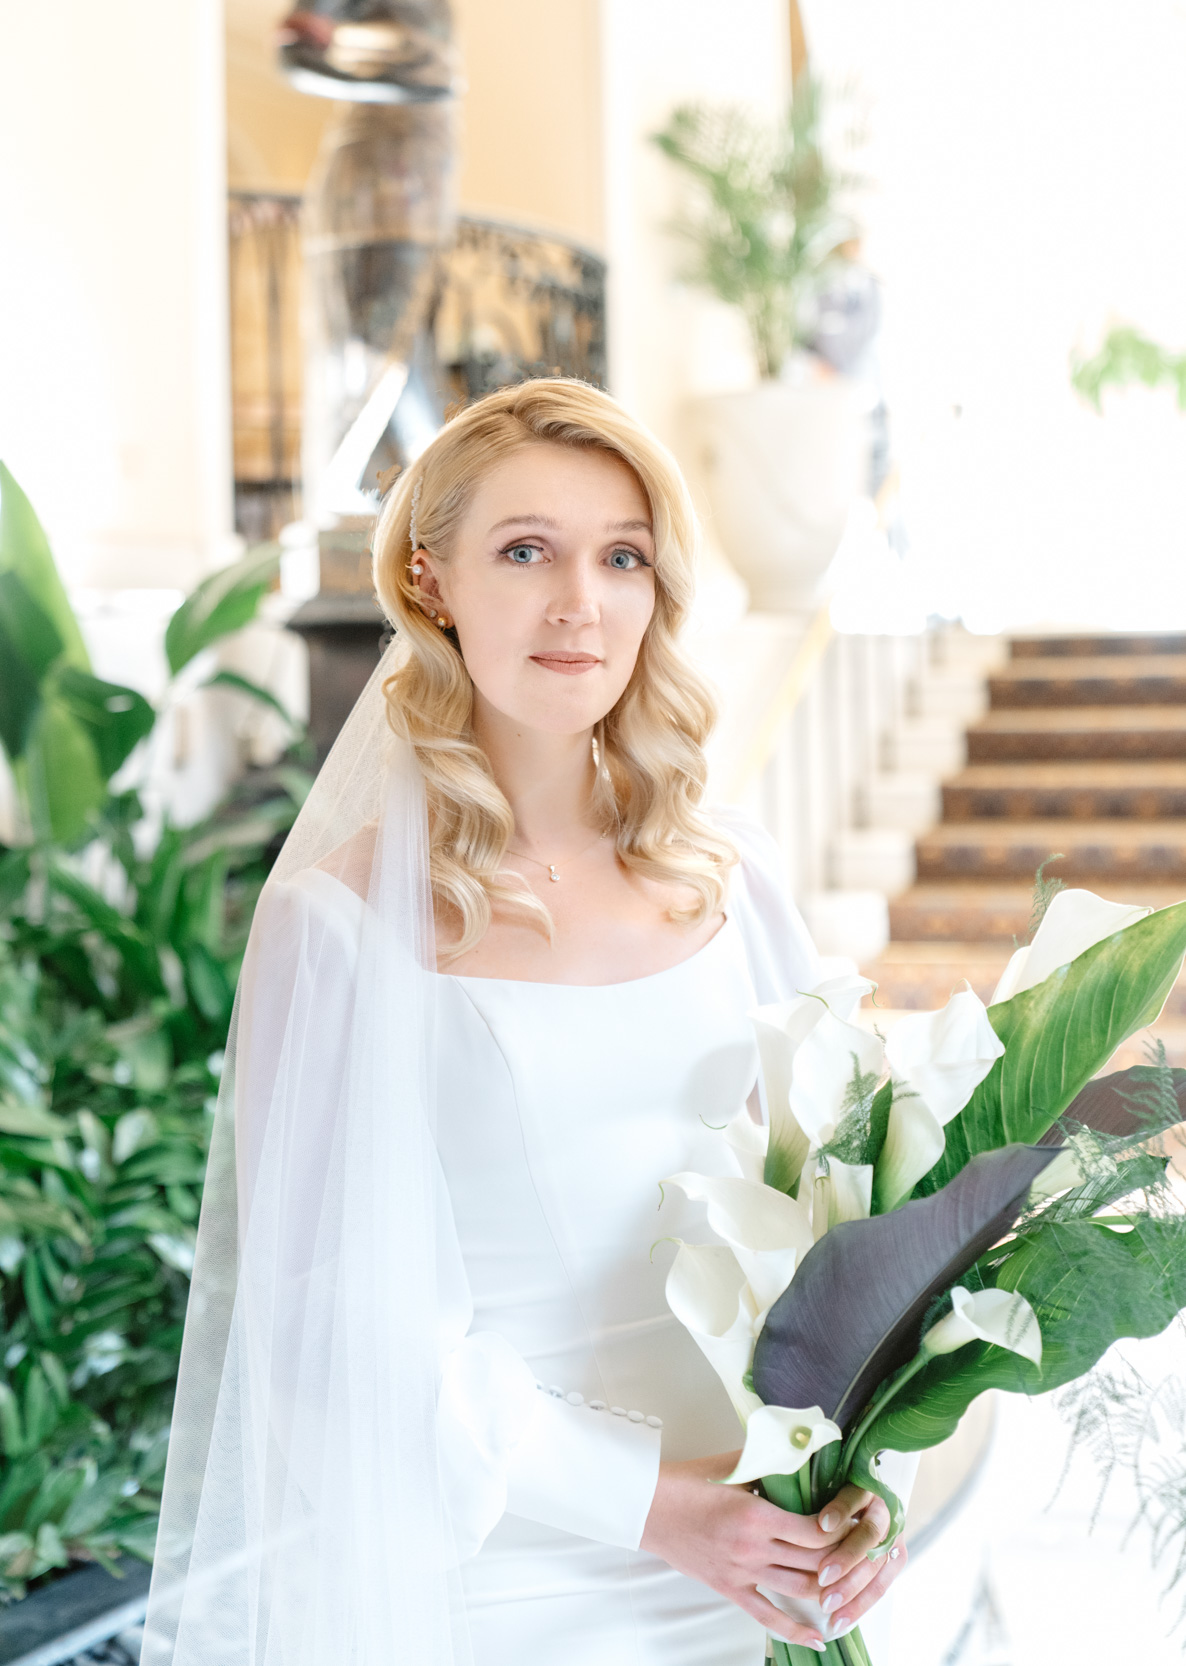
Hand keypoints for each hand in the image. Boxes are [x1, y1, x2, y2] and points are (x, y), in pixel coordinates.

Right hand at [640, 1452, 906, 1649]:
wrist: (646, 1508)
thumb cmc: (686, 1481)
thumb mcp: (731, 1462)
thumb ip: (768, 1458)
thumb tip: (802, 1445)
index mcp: (755, 1514)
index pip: (815, 1530)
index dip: (845, 1528)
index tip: (863, 1518)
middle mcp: (753, 1549)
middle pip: (815, 1561)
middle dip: (848, 1558)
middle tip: (871, 1551)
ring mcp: (742, 1573)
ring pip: (799, 1589)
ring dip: (831, 1589)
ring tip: (856, 1584)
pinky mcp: (730, 1588)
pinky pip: (768, 1616)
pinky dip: (796, 1630)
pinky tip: (819, 1636)